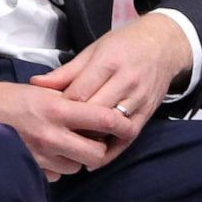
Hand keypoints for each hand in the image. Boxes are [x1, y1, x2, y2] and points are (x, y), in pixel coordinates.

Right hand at [0, 78, 130, 181]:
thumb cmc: (14, 97)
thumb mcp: (47, 91)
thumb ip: (73, 100)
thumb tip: (101, 111)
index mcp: (59, 109)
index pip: (103, 120)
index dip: (121, 125)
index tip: (127, 126)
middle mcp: (52, 134)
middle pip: (95, 153)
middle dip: (99, 148)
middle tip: (95, 139)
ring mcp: (40, 154)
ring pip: (76, 166)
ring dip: (77, 158)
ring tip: (69, 143)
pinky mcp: (30, 167)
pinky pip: (57, 175)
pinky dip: (58, 166)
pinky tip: (52, 152)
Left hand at [28, 13, 192, 163]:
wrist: (165, 44)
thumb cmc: (125, 44)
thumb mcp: (94, 49)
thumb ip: (66, 71)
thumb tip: (36, 84)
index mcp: (109, 61)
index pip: (79, 93)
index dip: (61, 106)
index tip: (50, 112)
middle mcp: (127, 80)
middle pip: (93, 112)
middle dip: (73, 124)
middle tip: (56, 131)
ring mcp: (139, 98)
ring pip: (110, 127)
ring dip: (90, 139)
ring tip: (72, 145)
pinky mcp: (148, 112)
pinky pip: (128, 136)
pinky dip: (111, 150)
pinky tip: (95, 157)